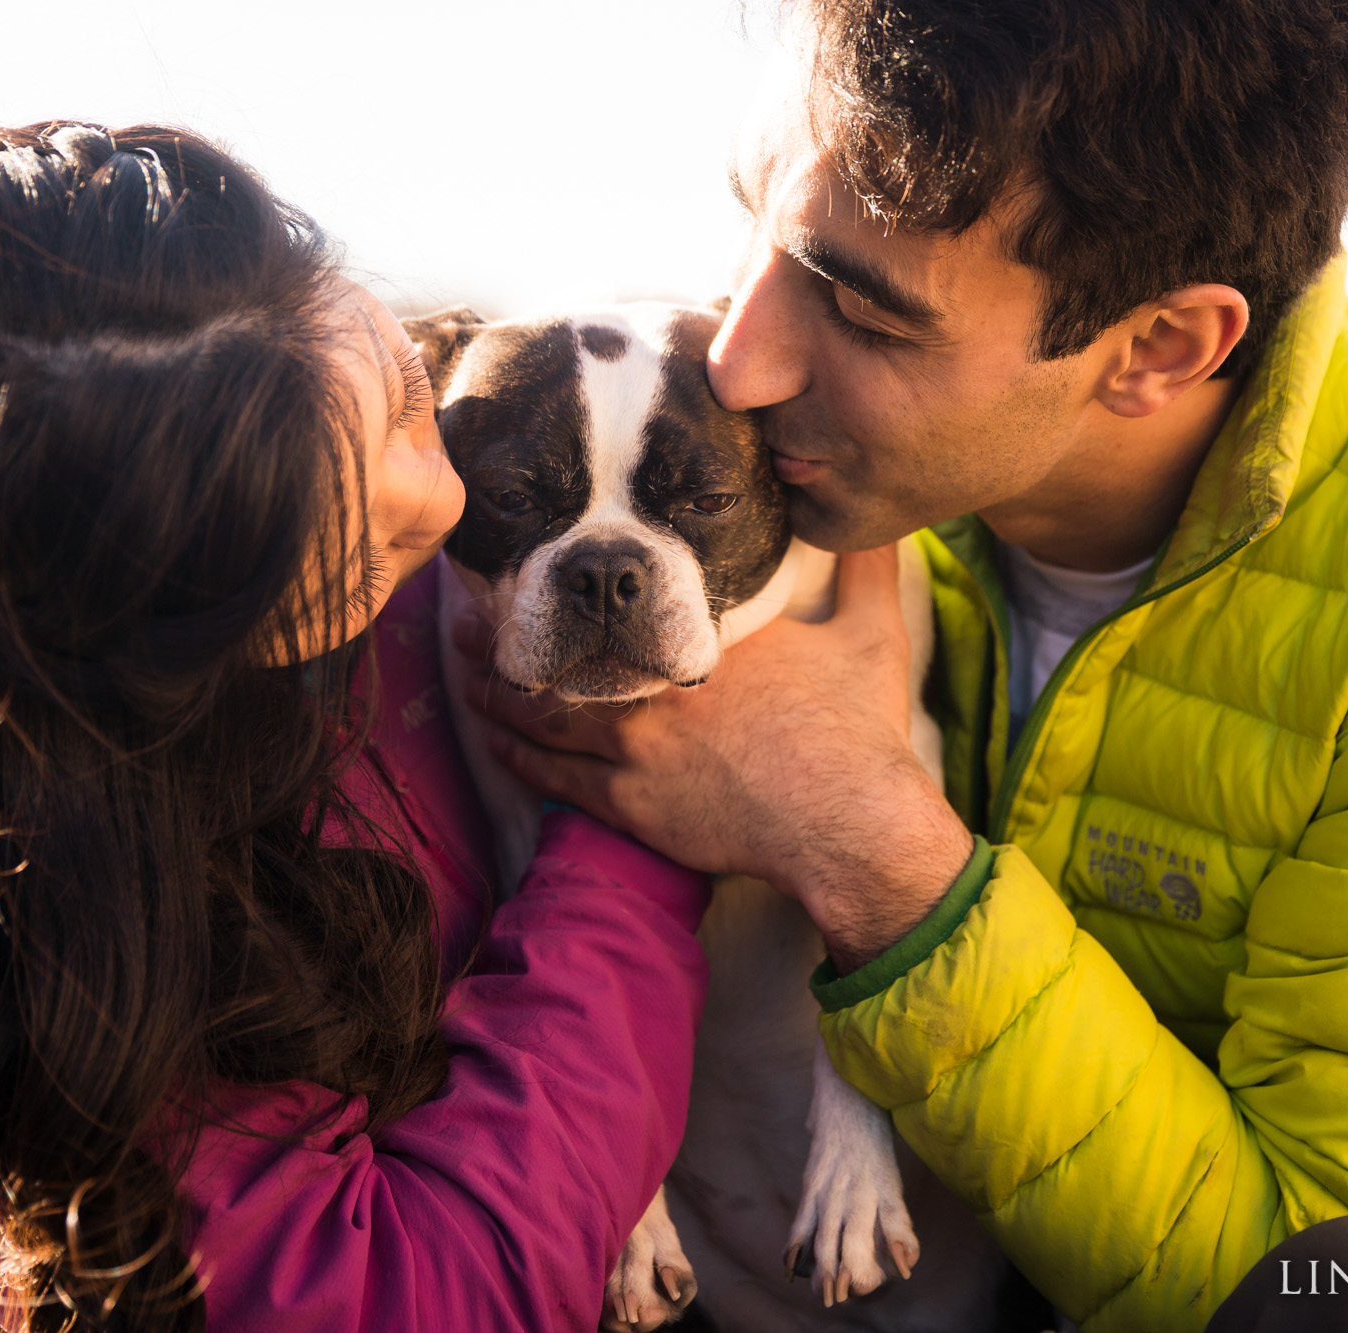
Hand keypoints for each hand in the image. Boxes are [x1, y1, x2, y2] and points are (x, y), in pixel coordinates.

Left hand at [454, 545, 973, 971]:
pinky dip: (518, 755)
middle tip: (470, 612)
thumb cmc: (860, 734)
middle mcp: (658, 687)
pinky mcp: (630, 804)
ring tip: (464, 667)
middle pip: (566, 654)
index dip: (582, 585)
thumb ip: (868, 571)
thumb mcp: (873, 636)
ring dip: (499, 691)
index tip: (550, 563)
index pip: (632, 605)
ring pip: (545, 717)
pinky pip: (554, 778)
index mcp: (708, 641)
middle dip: (509, 632)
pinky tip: (495, 740)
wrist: (849, 824)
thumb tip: (883, 523)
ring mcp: (638, 747)